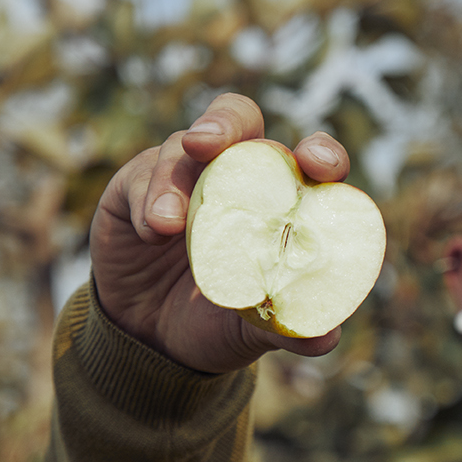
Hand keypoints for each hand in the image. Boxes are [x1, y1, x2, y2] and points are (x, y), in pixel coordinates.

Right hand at [89, 92, 350, 373]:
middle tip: (212, 145)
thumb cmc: (219, 320)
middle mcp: (235, 173)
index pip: (307, 158)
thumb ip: (287, 326)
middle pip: (238, 120)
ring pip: (181, 147)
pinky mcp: (134, 187)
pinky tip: (151, 232)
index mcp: (281, 197)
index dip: (320, 152)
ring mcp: (184, 174)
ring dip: (174, 179)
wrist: (151, 341)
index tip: (319, 167)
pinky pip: (140, 176)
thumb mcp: (253, 329)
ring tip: (168, 224)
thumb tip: (326, 338)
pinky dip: (146, 200)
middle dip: (226, 124)